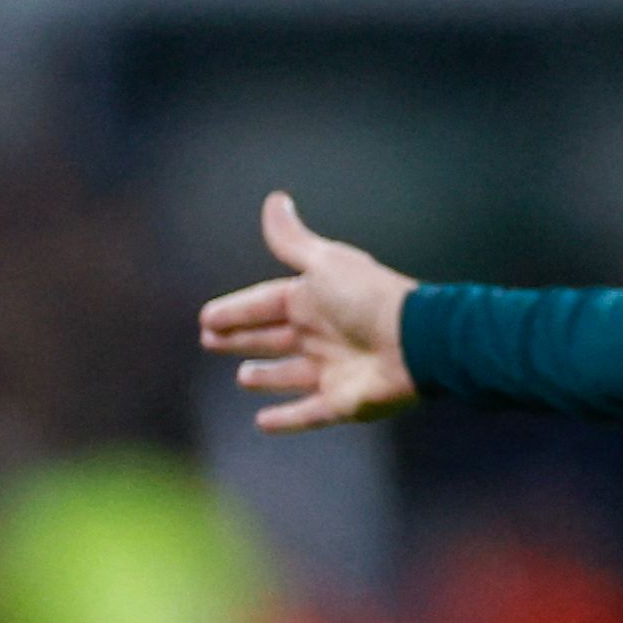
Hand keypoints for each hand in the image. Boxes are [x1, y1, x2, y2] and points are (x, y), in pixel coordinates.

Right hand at [199, 189, 418, 429]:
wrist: (416, 341)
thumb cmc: (368, 298)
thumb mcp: (324, 263)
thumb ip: (293, 241)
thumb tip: (275, 200)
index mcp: (315, 300)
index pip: (265, 304)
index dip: (236, 310)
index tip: (205, 317)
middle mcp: (322, 335)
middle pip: (273, 338)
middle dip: (242, 339)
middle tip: (208, 341)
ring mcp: (333, 371)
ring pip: (290, 375)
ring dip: (266, 377)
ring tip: (242, 376)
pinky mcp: (343, 404)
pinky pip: (308, 413)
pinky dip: (286, 419)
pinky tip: (261, 422)